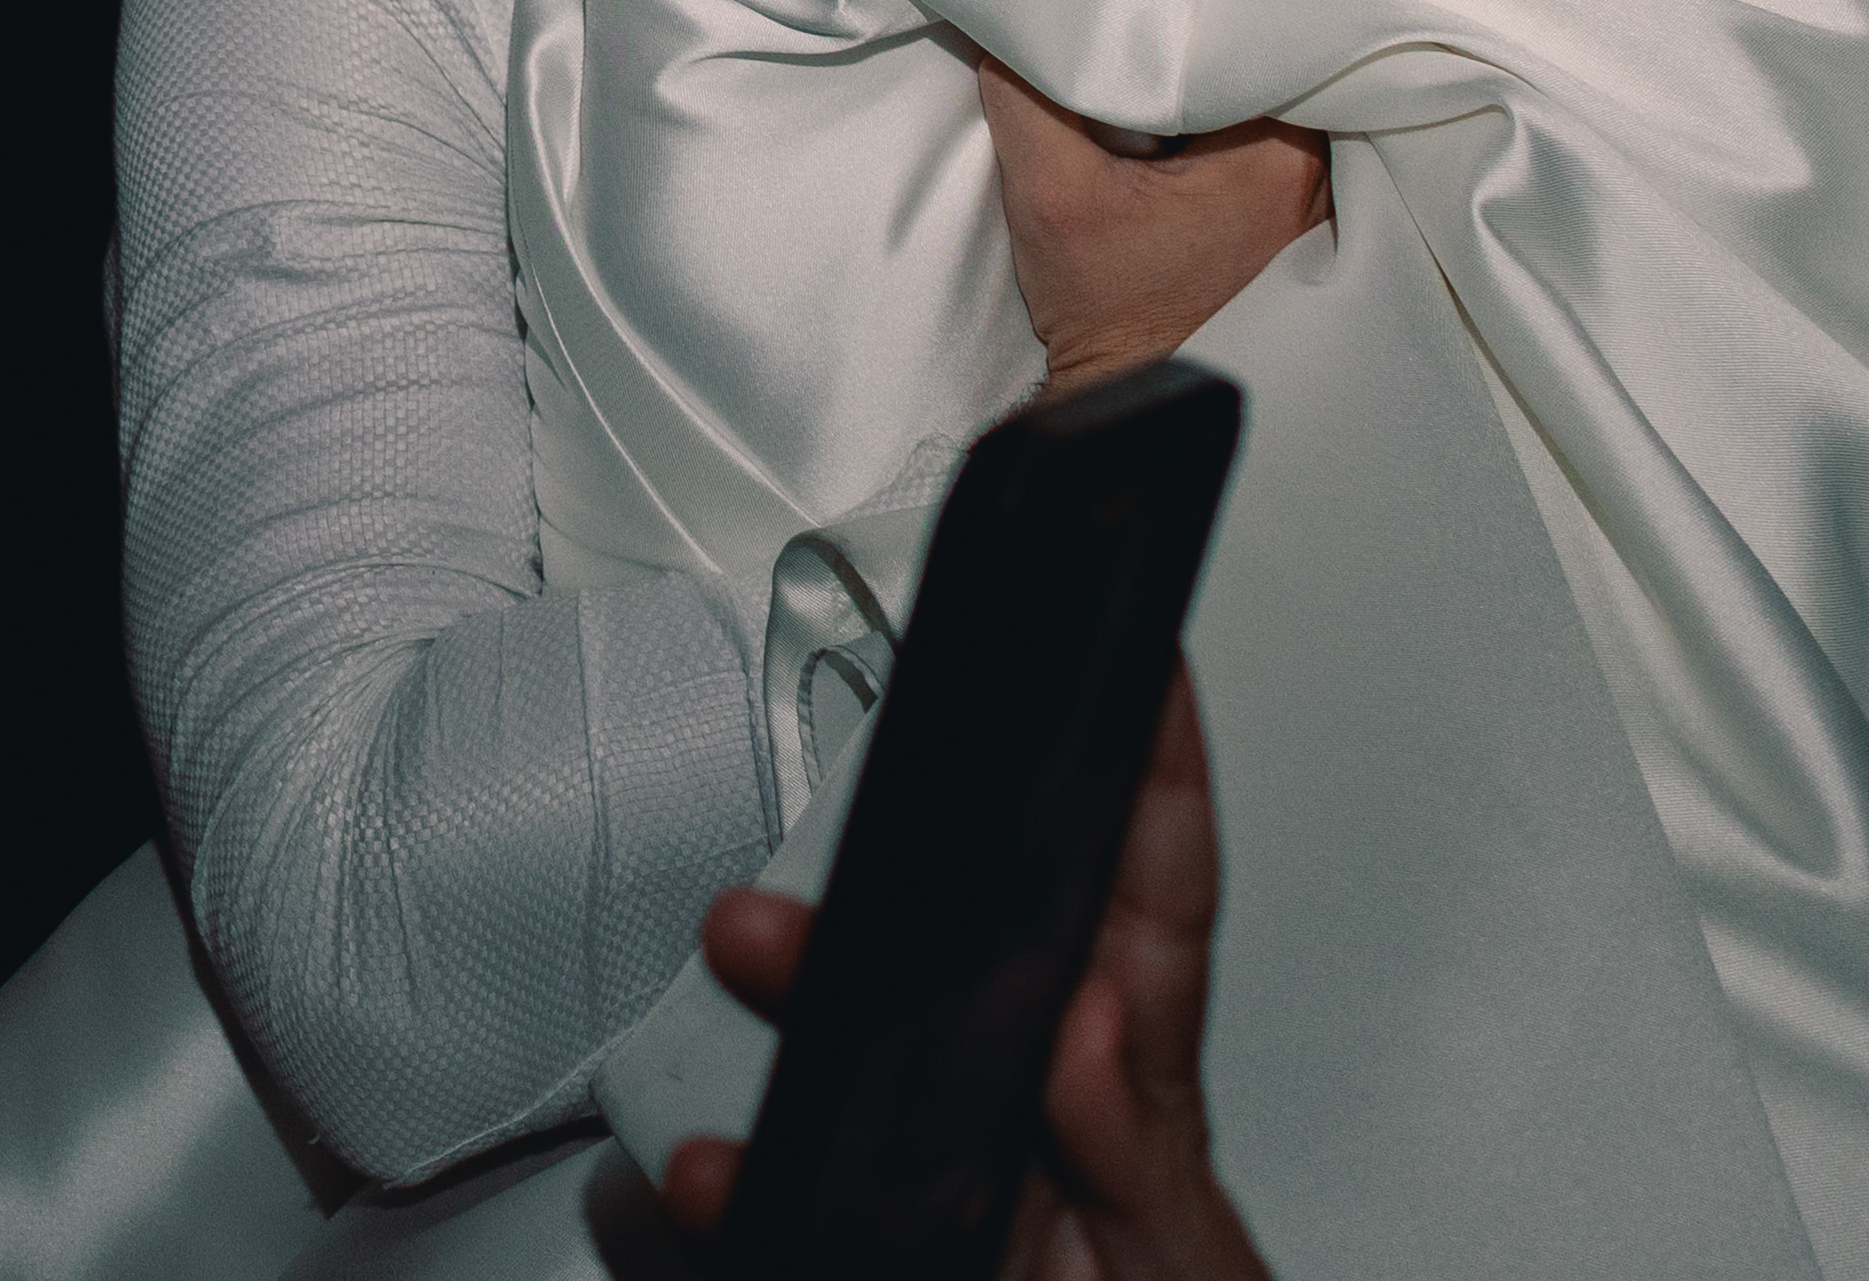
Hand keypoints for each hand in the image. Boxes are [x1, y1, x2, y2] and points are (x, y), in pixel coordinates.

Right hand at [654, 672, 1263, 1280]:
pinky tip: (689, 1217)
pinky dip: (690, 1223)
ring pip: (799, 1105)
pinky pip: (730, 1229)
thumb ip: (1133, 1147)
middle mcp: (1018, 1139)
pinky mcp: (834, 1257)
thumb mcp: (1179, 1276)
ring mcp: (921, 1205)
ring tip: (713, 1149)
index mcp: (1130, 1114)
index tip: (1141, 650)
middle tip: (756, 924)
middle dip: (822, 940)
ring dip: (736, 1109)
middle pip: (922, 981)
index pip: (1147, 908)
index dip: (1152, 771)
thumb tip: (1085, 1006)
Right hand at [977, 57, 1325, 397]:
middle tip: (1142, 27)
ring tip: (1153, 74)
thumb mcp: (1047, 193)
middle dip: (1204, 38)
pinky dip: (1224, 119)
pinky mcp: (1290, 225)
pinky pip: (1269, 137)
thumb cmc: (1106, 309)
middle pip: (1266, 62)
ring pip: (1269, 99)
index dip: (1195, 4)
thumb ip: (1026, 97)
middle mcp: (1319, 180)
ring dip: (1214, 82)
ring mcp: (1314, 207)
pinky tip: (1173, 124)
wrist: (1135, 397)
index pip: (1257, 34)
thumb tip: (1019, 26)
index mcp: (1282, 162)